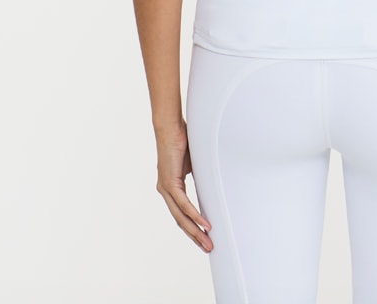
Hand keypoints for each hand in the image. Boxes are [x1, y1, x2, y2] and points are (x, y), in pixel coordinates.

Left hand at [156, 120, 212, 252]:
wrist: (170, 128)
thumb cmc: (182, 141)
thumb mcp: (193, 164)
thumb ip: (198, 176)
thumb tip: (211, 183)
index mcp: (170, 187)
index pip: (181, 214)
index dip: (193, 227)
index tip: (204, 238)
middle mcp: (165, 191)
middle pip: (181, 221)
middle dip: (195, 236)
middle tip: (208, 248)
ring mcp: (165, 189)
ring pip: (181, 217)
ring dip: (195, 231)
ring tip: (208, 243)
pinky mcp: (169, 184)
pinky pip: (183, 205)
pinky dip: (194, 216)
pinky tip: (204, 225)